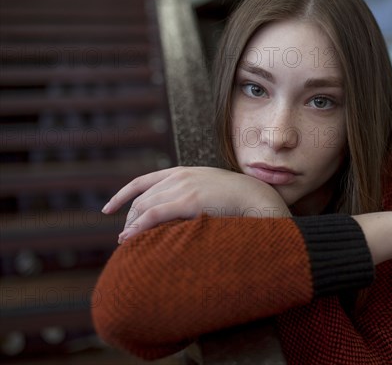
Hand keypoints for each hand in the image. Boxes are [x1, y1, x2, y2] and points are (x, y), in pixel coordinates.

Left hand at [102, 166, 290, 242]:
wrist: (258, 197)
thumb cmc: (238, 200)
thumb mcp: (210, 191)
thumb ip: (193, 195)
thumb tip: (180, 213)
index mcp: (183, 172)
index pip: (143, 181)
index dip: (122, 195)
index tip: (109, 209)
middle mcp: (179, 176)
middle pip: (141, 197)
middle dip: (128, 217)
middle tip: (124, 236)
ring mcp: (184, 186)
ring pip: (144, 206)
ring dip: (131, 225)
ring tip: (125, 242)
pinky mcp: (189, 200)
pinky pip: (153, 214)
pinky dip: (137, 227)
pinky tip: (129, 239)